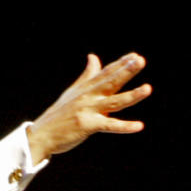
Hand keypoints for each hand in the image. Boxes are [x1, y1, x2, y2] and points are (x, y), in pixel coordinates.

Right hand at [27, 53, 151, 165]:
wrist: (42, 134)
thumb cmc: (59, 115)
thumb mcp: (74, 91)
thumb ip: (87, 75)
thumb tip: (94, 57)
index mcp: (86, 88)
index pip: (106, 72)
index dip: (121, 64)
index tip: (135, 56)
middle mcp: (88, 96)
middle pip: (111, 81)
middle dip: (126, 70)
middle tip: (140, 61)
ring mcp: (88, 110)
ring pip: (115, 101)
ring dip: (132, 95)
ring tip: (148, 88)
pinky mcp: (88, 125)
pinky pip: (110, 125)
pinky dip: (124, 126)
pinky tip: (139, 126)